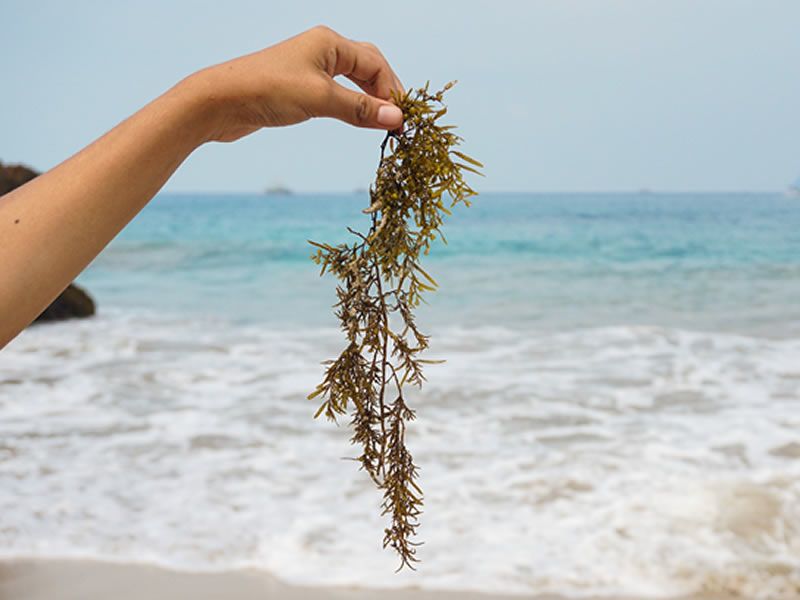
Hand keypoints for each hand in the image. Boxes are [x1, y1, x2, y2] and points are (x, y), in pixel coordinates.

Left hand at [188, 26, 404, 142]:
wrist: (222, 101)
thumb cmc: (269, 91)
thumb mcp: (320, 99)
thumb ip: (360, 109)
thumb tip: (397, 119)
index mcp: (330, 42)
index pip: (376, 63)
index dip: (392, 91)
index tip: (402, 121)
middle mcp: (322, 49)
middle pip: (368, 66)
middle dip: (384, 92)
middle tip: (397, 120)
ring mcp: (310, 67)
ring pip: (352, 80)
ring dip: (369, 100)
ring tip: (382, 123)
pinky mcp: (299, 87)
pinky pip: (337, 92)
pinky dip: (352, 105)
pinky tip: (356, 118)